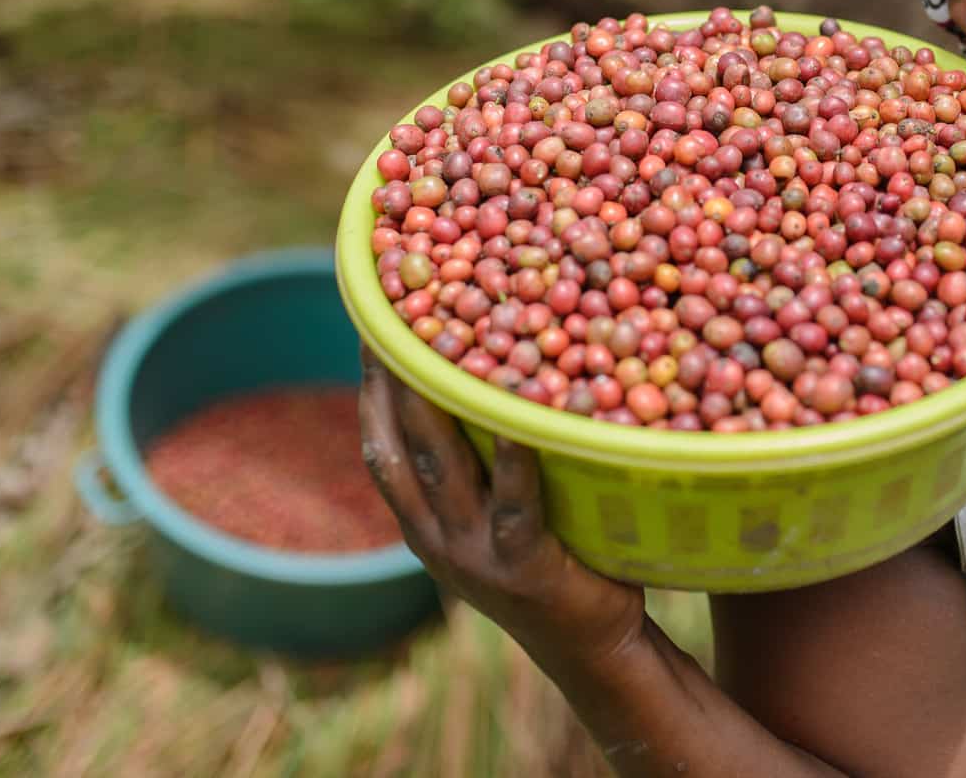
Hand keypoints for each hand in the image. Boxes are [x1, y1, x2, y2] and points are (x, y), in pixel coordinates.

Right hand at [358, 346, 647, 671]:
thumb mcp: (501, 515)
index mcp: (423, 524)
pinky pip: (515, 504)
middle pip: (399, 447)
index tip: (373, 327)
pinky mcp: (523, 567)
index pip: (381, 445)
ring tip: (440, 344)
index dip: (373, 388)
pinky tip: (519, 417)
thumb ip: (485, 463)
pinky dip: (514, 458)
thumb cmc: (558, 563)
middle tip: (394, 316)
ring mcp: (474, 555)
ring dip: (436, 404)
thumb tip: (496, 372)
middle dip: (392, 380)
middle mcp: (436, 537)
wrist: (592, 649)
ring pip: (443, 467)